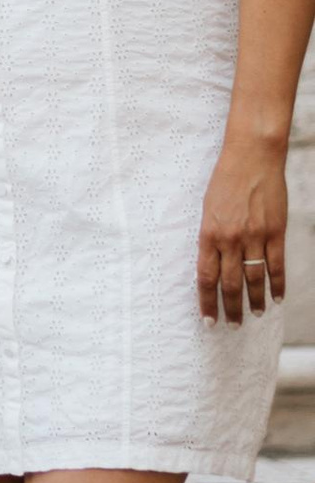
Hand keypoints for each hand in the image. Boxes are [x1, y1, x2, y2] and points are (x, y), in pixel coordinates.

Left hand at [198, 136, 287, 322]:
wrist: (252, 157)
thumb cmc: (225, 180)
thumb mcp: (208, 208)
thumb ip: (210, 237)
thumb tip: (213, 264)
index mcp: (208, 233)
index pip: (206, 277)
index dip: (206, 301)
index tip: (208, 320)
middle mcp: (230, 239)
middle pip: (230, 283)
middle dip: (230, 308)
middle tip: (231, 326)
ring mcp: (255, 236)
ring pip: (255, 278)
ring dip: (254, 301)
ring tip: (255, 316)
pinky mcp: (275, 231)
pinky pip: (277, 265)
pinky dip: (277, 284)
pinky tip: (277, 298)